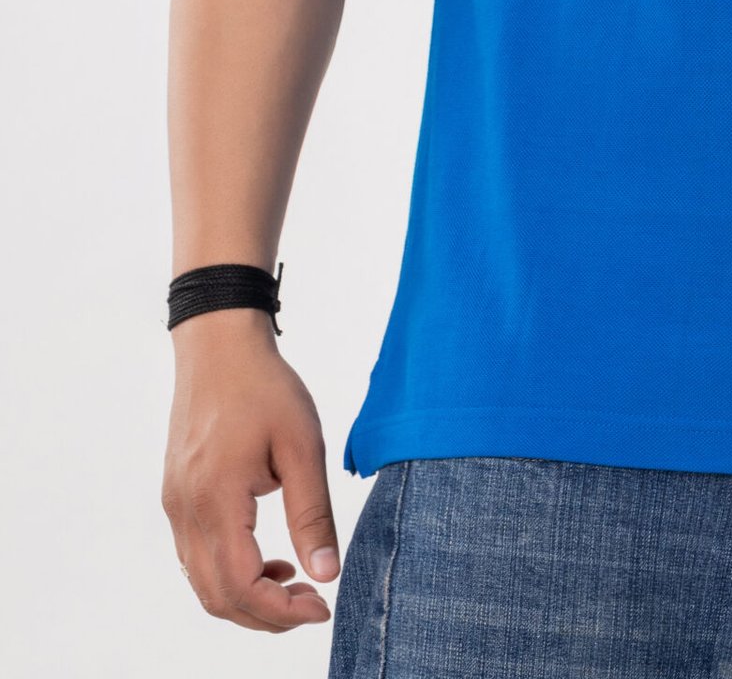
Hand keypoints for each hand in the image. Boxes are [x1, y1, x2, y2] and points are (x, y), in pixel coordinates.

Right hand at [161, 311, 340, 630]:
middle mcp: (186, 511)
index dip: (281, 611)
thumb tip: (326, 574)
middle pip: (218, 596)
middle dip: (266, 615)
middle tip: (311, 604)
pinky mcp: (177, 497)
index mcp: (217, 499)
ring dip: (247, 598)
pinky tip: (267, 558)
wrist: (218, 345)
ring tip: (294, 582)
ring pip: (203, 582)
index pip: (241, 585)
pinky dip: (229, 574)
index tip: (322, 607)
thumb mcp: (302, 445)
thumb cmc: (264, 386)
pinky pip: (196, 557)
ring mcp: (176, 506)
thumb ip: (312, 513)